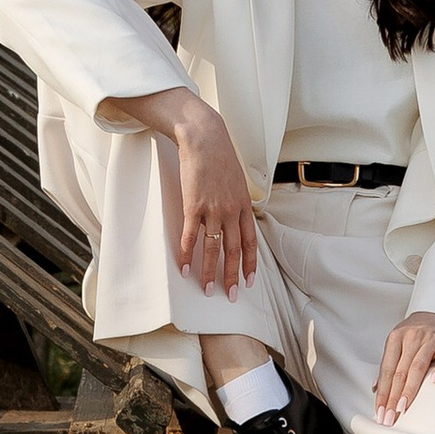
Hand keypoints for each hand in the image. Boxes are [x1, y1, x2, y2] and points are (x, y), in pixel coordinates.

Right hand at [153, 93, 258, 293]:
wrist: (204, 138)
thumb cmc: (219, 156)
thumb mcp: (237, 179)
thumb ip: (237, 200)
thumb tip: (236, 215)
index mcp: (243, 205)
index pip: (251, 241)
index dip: (250, 263)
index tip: (250, 281)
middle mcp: (231, 211)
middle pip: (234, 250)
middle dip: (232, 276)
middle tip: (231, 295)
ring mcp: (212, 209)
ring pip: (212, 248)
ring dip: (209, 271)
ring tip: (205, 289)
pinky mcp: (193, 205)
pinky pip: (190, 235)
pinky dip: (186, 253)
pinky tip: (183, 267)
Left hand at [370, 313, 434, 423]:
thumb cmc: (418, 331)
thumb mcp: (399, 342)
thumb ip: (389, 364)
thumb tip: (376, 388)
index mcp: (396, 338)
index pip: (387, 370)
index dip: (383, 392)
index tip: (379, 412)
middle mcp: (412, 337)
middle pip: (400, 371)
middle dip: (393, 397)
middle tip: (389, 417)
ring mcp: (430, 338)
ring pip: (418, 366)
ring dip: (410, 388)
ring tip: (403, 407)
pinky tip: (434, 383)